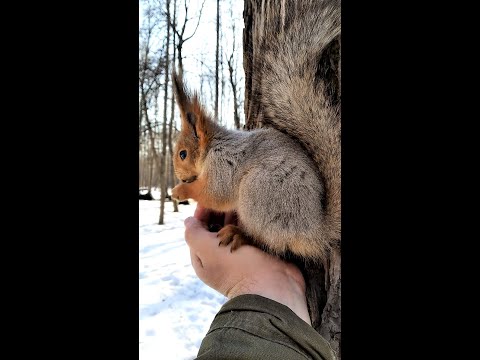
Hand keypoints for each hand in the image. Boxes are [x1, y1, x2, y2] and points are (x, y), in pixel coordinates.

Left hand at [183, 205, 311, 324]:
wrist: (273, 287)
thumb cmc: (238, 269)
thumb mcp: (208, 250)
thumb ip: (194, 234)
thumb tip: (188, 221)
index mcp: (204, 259)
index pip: (198, 232)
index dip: (201, 215)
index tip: (207, 198)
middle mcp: (220, 258)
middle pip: (215, 229)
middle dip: (218, 214)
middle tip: (225, 198)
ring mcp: (238, 255)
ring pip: (233, 230)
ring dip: (233, 217)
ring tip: (237, 202)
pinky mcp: (255, 252)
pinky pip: (248, 233)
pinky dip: (247, 223)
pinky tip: (249, 212)